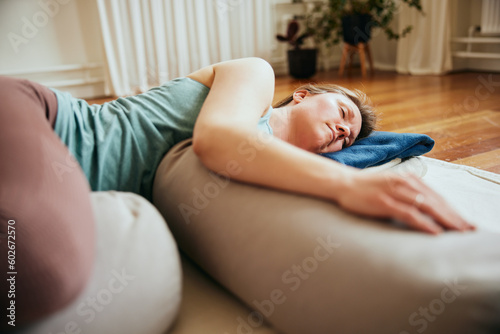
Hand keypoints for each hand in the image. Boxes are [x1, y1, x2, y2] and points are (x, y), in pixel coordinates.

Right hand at [336, 172, 475, 234]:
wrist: (342, 183)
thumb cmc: (366, 188)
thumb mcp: (390, 186)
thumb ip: (406, 195)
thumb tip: (422, 210)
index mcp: (407, 179)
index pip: (436, 196)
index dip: (452, 209)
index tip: (464, 222)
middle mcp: (404, 183)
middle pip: (436, 201)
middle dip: (454, 216)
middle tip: (469, 230)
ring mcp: (394, 192)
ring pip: (427, 207)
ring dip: (445, 220)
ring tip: (458, 232)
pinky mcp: (384, 202)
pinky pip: (409, 214)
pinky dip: (424, 223)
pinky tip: (435, 232)